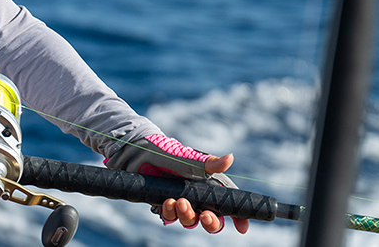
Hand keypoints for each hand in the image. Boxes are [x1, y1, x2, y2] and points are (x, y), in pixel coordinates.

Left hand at [106, 134, 249, 235]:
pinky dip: (170, 212)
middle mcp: (196, 196)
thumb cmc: (166, 152)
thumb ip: (209, 162)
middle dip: (211, 222)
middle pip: (211, 219)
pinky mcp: (162, 205)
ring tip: (179, 202)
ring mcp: (180, 201)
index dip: (237, 216)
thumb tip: (230, 158)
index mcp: (208, 184)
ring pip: (190, 220)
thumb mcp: (189, 157)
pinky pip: (170, 217)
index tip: (242, 226)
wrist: (136, 151)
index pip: (227, 203)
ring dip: (187, 215)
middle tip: (205, 215)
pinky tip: (167, 202)